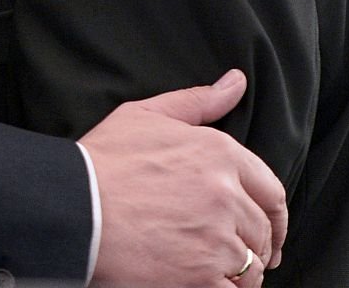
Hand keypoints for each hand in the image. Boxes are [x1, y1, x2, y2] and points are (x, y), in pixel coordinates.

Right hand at [80, 69, 285, 287]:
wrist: (75, 206)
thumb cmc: (105, 159)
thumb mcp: (146, 115)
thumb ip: (198, 101)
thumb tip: (236, 81)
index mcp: (219, 153)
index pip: (271, 191)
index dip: (272, 215)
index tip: (266, 230)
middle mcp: (226, 194)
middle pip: (262, 232)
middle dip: (253, 245)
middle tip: (234, 252)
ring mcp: (216, 239)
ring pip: (251, 268)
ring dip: (239, 272)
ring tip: (212, 267)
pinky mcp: (202, 279)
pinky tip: (203, 282)